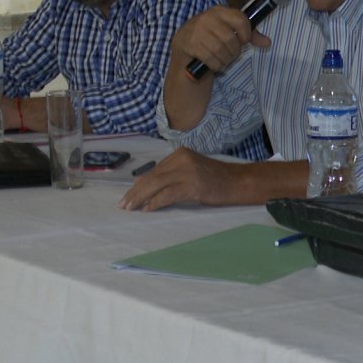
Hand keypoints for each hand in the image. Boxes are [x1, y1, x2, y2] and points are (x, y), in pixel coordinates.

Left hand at [118, 147, 242, 211]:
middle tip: (124, 205)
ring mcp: (187, 171)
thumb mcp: (191, 171)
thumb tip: (146, 187)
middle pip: (152, 176)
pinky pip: (168, 194)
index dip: (139, 184)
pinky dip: (156, 202)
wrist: (238, 181)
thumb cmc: (216, 179)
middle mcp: (181, 159)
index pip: (154, 171)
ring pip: (156, 184)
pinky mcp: (193, 184)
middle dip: (136, 192)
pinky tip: (148, 208)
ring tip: (131, 208)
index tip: (128, 196)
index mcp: (180, 154)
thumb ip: (172, 175)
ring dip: (140, 198)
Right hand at [171, 6, 272, 75]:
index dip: (246, 34)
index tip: (243, 41)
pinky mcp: (190, 45)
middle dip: (234, 52)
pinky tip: (214, 64)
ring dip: (225, 60)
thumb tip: (267, 42)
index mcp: (219, 11)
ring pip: (221, 50)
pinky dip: (216, 65)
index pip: (241, 20)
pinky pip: (210, 59)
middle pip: (231, 39)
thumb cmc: (212, 37)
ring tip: (223, 59)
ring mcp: (197, 31)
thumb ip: (249, 34)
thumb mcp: (229, 30)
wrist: (184, 45)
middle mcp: (207, 18)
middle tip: (231, 54)